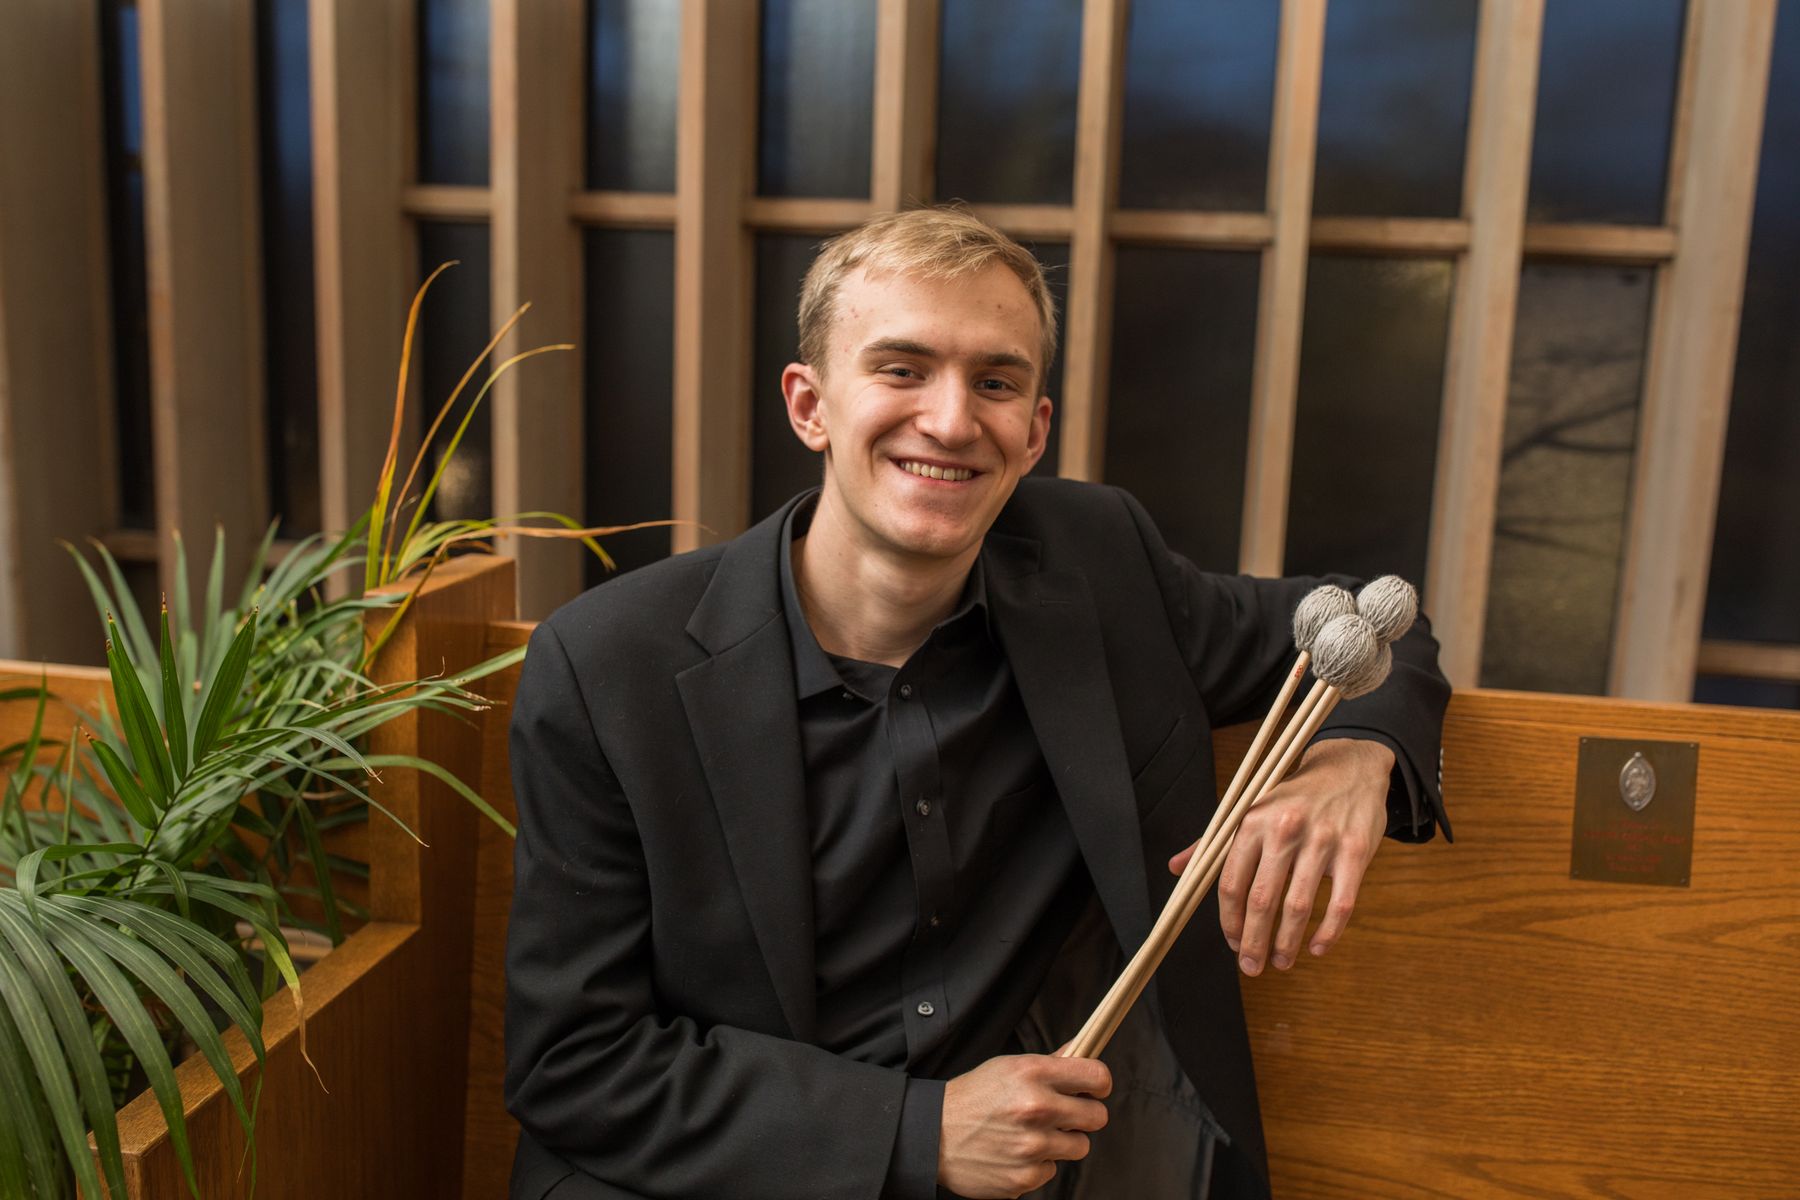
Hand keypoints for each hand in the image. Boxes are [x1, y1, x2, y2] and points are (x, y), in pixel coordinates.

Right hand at [938, 1053, 1110, 1198]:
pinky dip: (1038, 1163)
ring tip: (1032, 1134)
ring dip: (1061, 1141)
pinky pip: (1052, 1170)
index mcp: (1033, 1073)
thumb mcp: (1007, 1067)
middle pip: (1097, 1117)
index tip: (1093, 1089)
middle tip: (1063, 1114)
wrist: (932, 1135)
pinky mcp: (1025, 1175)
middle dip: (1083, 1115)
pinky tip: (1015, 1152)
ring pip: (1079, 1146)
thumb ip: (1050, 1063)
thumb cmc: (971, 1098)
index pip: (1097, 1077)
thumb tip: (1082, 1051)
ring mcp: (1032, 1145)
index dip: (1099, 1084)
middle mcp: (1036, 1107)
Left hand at [1168, 738, 1392, 975]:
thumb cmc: (1292, 798)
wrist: (1348, 769)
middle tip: (1251, 967)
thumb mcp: (1250, 809)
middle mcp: (1283, 829)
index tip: (1232, 943)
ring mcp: (1321, 840)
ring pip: (1298, 906)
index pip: (1231, 882)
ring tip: (1282, 961)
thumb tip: (1177, 868)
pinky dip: (1327, 933)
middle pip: (1261, 900)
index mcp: (1252, 822)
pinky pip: (1341, 903)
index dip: (1229, 920)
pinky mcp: (1355, 851)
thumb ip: (1214, 841)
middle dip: (1253, 941)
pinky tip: (1317, 948)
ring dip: (1287, 943)